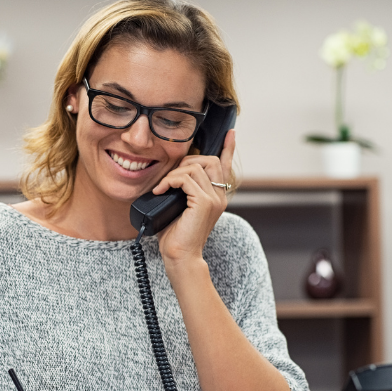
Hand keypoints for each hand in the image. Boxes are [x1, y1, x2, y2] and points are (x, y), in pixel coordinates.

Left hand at [153, 130, 235, 264]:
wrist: (180, 257)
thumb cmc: (176, 236)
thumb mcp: (180, 207)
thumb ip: (184, 191)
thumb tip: (172, 176)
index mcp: (217, 196)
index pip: (225, 166)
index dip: (228, 148)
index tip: (230, 133)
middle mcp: (219, 196)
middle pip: (210, 160)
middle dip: (188, 160)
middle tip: (171, 177)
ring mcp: (214, 199)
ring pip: (196, 167)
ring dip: (174, 173)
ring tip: (163, 187)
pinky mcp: (204, 203)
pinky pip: (186, 178)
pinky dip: (170, 181)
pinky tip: (161, 191)